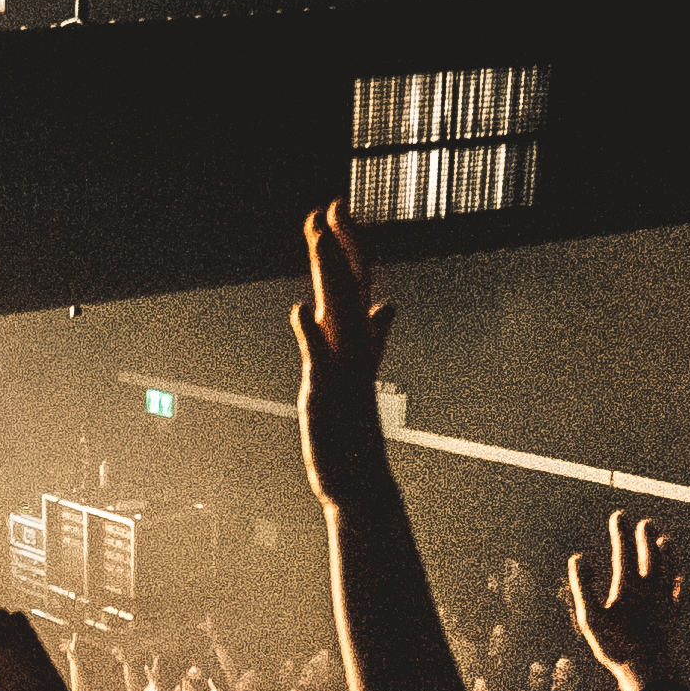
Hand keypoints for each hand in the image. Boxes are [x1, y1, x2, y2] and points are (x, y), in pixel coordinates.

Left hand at [290, 203, 394, 490]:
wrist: (359, 483)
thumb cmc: (353, 432)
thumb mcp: (360, 374)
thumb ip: (373, 336)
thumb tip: (388, 308)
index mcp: (357, 342)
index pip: (356, 283)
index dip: (348, 244)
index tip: (335, 207)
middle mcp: (354, 351)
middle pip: (350, 290)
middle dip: (340, 247)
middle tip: (331, 207)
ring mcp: (343, 372)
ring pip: (340, 314)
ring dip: (331, 275)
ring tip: (321, 238)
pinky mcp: (328, 399)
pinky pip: (322, 363)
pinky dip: (313, 337)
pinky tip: (301, 312)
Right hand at [563, 510, 689, 690]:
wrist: (652, 671)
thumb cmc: (617, 647)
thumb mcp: (591, 619)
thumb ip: (583, 586)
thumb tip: (578, 558)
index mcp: (628, 586)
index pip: (624, 551)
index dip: (620, 532)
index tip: (619, 515)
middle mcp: (650, 588)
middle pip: (650, 556)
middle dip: (644, 538)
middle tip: (644, 522)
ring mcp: (665, 601)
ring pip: (668, 570)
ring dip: (666, 554)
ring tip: (665, 540)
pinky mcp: (674, 616)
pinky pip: (678, 592)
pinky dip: (678, 582)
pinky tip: (679, 579)